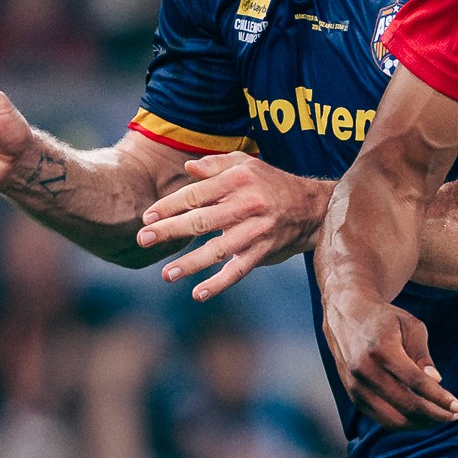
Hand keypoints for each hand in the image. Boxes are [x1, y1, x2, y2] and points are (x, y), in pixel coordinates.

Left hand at [140, 155, 332, 300]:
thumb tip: (187, 168)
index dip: (169, 206)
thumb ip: (216, 165)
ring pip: (218, 250)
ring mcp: (256, 231)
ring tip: (167, 274)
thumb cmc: (273, 183)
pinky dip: (219, 283)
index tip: (147, 218)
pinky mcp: (264, 251)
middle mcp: (246, 205)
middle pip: (202, 221)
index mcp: (237, 181)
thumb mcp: (247, 164)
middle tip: (143, 240)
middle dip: (170, 231)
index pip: (195, 194)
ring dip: (191, 263)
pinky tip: (198, 293)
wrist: (314, 208)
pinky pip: (239, 270)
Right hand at [323, 289, 457, 428]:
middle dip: (435, 415)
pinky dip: (405, 423)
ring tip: (440, 417)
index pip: (416, 382)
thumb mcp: (409, 325)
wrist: (345, 316)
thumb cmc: (383, 320)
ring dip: (421, 424)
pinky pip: (382, 419)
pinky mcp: (353, 396)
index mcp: (381, 350)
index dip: (439, 399)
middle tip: (454, 415)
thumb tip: (436, 381)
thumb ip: (422, 354)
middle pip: (406, 405)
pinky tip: (421, 416)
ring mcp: (356, 387)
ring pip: (393, 419)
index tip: (457, 407)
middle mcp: (364, 371)